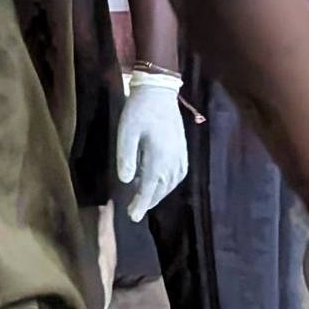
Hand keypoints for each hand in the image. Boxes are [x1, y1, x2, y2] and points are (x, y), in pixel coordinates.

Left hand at [114, 68, 188, 220]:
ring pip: (171, 184)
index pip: (149, 188)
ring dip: (159, 193)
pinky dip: (168, 183)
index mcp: (158, 157)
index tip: (133, 217)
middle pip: (161, 189)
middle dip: (149, 201)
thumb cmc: (139, 110)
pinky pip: (178, 175)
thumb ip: (126, 156)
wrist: (159, 91)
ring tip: (146, 198)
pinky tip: (160, 182)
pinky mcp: (182, 149)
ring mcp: (180, 155)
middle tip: (135, 210)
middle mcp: (173, 160)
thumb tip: (125, 181)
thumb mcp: (126, 131)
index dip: (141, 204)